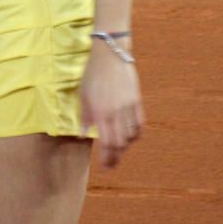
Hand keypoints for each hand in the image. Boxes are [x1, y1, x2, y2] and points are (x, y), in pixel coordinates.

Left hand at [79, 40, 144, 167]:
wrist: (110, 55)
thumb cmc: (92, 74)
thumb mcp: (83, 94)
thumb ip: (84, 116)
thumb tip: (83, 135)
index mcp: (100, 112)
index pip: (106, 144)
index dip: (106, 159)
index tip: (104, 167)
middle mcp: (115, 113)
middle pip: (119, 144)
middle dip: (115, 158)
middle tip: (111, 164)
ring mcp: (128, 108)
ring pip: (131, 137)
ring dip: (125, 146)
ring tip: (118, 149)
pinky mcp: (137, 101)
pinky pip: (139, 125)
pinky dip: (135, 135)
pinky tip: (130, 137)